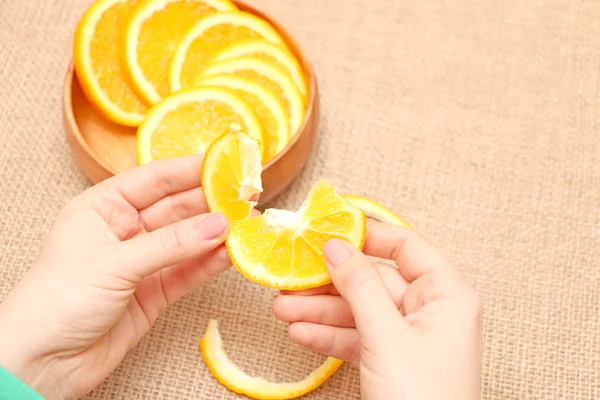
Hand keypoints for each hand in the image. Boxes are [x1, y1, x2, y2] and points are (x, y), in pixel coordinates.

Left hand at [0, 155, 231, 398]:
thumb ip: (171, 244)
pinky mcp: (155, 292)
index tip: (227, 162)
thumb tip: (221, 224)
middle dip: (212, 202)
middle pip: (178, 208)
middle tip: (248, 197)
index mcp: (104, 206)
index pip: (156, 179)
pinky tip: (233, 254)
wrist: (42, 363)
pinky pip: (189, 271)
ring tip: (250, 225)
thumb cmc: (59, 300)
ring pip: (188, 240)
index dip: (192, 169)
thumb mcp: (115, 263)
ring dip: (217, 234)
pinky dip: (211, 263)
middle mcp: (125, 229)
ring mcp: (143, 261)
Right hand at [273, 221, 481, 399]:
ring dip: (320, 311)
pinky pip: (358, 337)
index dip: (366, 235)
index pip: (404, 246)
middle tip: (292, 276)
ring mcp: (410, 337)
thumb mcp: (386, 335)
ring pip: (359, 311)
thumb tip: (336, 247)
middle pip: (373, 281)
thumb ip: (360, 287)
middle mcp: (430, 310)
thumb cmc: (422, 397)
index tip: (328, 231)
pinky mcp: (393, 360)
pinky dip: (329, 336)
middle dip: (329, 283)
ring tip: (282, 308)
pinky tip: (300, 333)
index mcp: (445, 294)